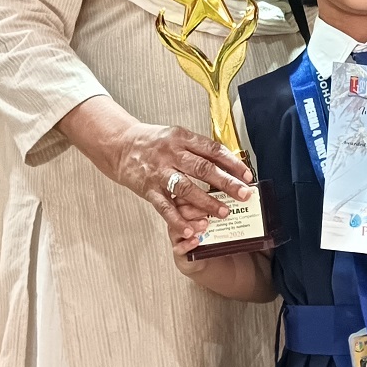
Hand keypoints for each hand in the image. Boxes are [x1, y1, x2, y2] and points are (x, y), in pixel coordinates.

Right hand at [108, 122, 254, 242]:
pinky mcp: (148, 189)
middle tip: (243, 194)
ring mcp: (159, 172)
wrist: (120, 146)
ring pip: (186, 188)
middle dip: (226, 183)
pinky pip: (165, 207)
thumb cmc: (153, 143)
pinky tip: (192, 230)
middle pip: (203, 168)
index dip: (231, 162)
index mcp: (181, 138)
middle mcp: (171, 154)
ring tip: (224, 212)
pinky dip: (178, 220)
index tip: (247, 175)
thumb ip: (198, 149)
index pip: (212, 149)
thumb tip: (228, 163)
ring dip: (207, 202)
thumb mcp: (176, 137)